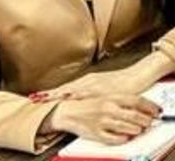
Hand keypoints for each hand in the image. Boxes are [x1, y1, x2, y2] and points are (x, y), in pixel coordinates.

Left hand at [33, 67, 154, 101]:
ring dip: (58, 95)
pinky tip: (68, 98)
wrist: (140, 74)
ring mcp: (95, 84)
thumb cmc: (125, 82)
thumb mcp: (104, 87)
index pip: (65, 88)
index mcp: (88, 81)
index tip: (37, 97)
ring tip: (45, 99)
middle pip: (65, 89)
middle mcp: (89, 81)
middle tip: (34, 98)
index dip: (51, 93)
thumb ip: (91, 92)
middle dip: (49, 94)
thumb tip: (80, 99)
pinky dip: (75, 96)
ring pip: (72, 90)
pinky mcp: (103, 88)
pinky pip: (87, 93)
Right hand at [40, 95, 161, 143]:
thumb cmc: (89, 104)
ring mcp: (103, 122)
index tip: (157, 111)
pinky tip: (126, 136)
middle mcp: (109, 108)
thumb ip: (123, 101)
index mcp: (112, 97)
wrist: (68, 111)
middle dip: (146, 121)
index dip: (150, 107)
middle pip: (136, 116)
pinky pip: (116, 139)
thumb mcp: (107, 96)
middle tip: (150, 123)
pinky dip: (124, 139)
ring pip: (128, 129)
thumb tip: (142, 106)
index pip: (138, 101)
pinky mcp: (97, 134)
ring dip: (137, 130)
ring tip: (139, 129)